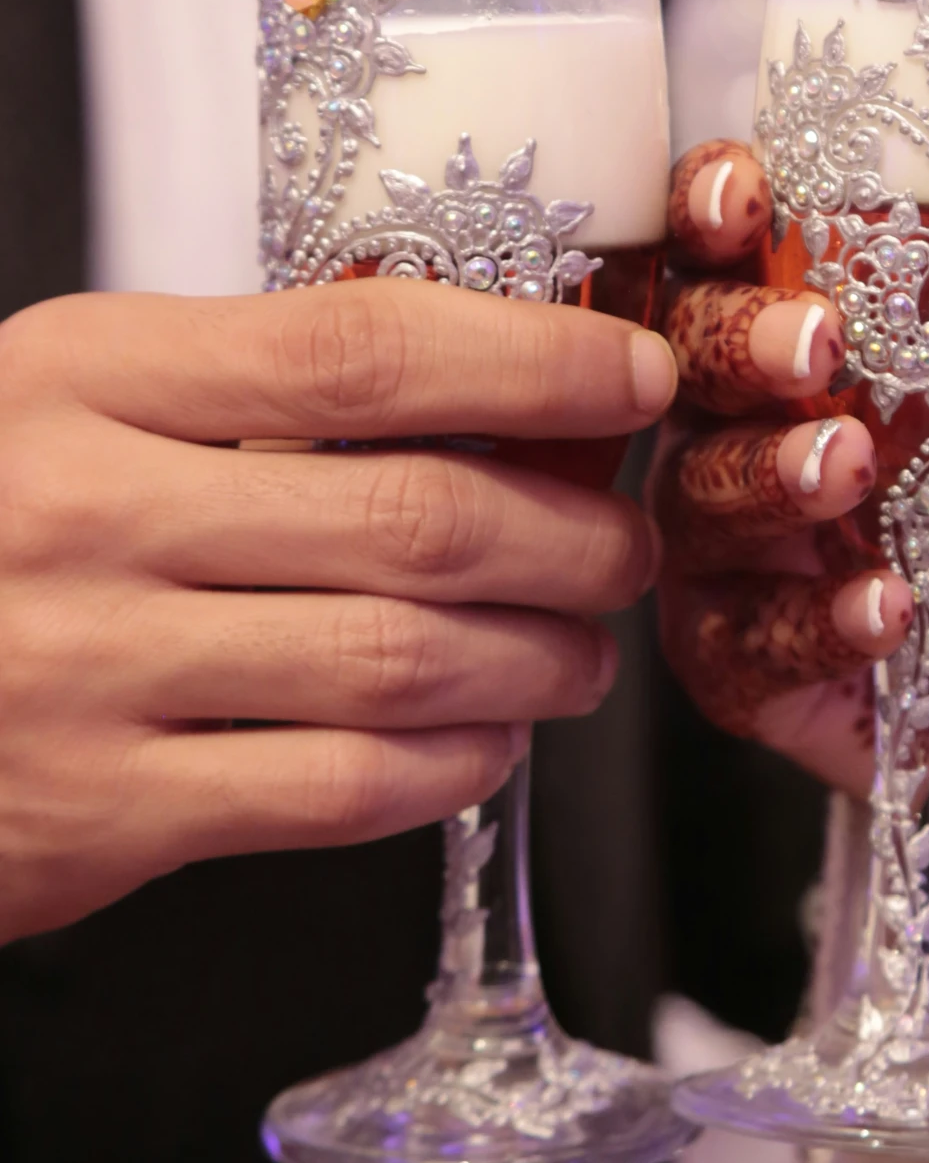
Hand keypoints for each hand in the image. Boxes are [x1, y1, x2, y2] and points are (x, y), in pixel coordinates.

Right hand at [0, 281, 674, 943]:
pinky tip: (481, 744)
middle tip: (623, 550)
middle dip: (570, 539)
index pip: (364, 349)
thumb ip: (245, 390)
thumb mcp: (66, 401)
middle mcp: (89, 513)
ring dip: (535, 660)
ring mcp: (90, 670)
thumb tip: (492, 391)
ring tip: (577, 654)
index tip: (626, 379)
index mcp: (89, 377)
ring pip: (402, 661)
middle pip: (417, 517)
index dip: (529, 363)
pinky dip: (448, 768)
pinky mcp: (99, 813)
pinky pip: (338, 790)